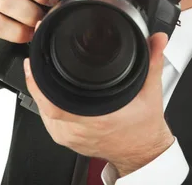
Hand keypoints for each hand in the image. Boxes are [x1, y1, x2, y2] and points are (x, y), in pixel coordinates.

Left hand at [24, 31, 174, 177]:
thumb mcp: (152, 91)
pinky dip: (45, 104)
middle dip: (37, 79)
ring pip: (43, 112)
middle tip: (35, 59)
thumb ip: (153, 61)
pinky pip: (48, 120)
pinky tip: (48, 91)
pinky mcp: (67, 140)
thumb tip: (157, 39)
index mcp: (98, 117)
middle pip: (44, 104)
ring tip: (40, 70)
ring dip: (40, 91)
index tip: (35, 62)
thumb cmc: (144, 128)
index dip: (39, 82)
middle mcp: (80, 129)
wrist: (142, 152)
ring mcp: (70, 137)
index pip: (55, 103)